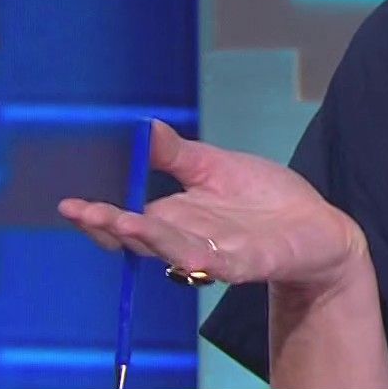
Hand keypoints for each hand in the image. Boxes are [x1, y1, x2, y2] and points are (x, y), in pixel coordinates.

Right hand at [58, 119, 365, 296]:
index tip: (70, 204)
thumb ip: (176, 153)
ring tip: (120, 221)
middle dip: (110, 226)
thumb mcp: (214, 166)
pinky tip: (177, 249)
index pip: (127, 222)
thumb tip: (141, 125)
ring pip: (172, 252)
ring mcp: (217, 255)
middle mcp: (187, 241)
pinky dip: (195, 255)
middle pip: (141, 240)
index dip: (99, 216)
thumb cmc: (264, 198)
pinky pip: (217, 263)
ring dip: (146, 239)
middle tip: (80, 211)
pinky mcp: (249, 263)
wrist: (317, 227)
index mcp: (175, 218)